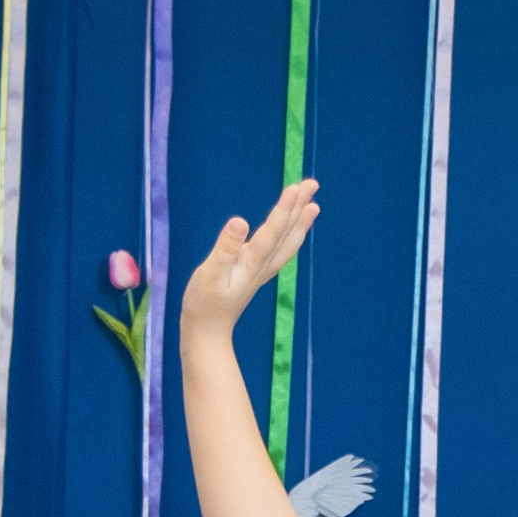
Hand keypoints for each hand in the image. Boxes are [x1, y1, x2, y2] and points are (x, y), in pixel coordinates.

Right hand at [182, 179, 318, 346]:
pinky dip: (290, 237)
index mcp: (252, 263)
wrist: (207, 332)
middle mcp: (262, 266)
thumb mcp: (209, 274)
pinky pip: (280, 252)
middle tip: (313, 184)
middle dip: (299, 207)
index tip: (296, 188)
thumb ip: (225, 248)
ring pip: (286, 242)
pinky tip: (292, 230)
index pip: (273, 231)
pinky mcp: (255, 275)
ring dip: (299, 222)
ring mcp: (261, 271)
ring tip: (313, 204)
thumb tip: (240, 221)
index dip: (285, 208)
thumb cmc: (204, 304)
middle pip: (286, 233)